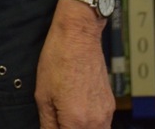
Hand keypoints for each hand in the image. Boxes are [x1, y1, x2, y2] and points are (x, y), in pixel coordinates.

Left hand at [35, 0, 114, 128]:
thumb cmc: (59, 59)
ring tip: (68, 119)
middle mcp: (96, 121)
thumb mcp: (43, 95)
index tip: (53, 126)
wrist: (79, 36)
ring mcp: (106, 113)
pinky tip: (78, 114)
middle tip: (59, 122)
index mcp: (76, 120)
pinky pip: (103, 125)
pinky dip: (92, 125)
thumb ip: (48, 124)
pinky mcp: (111, 104)